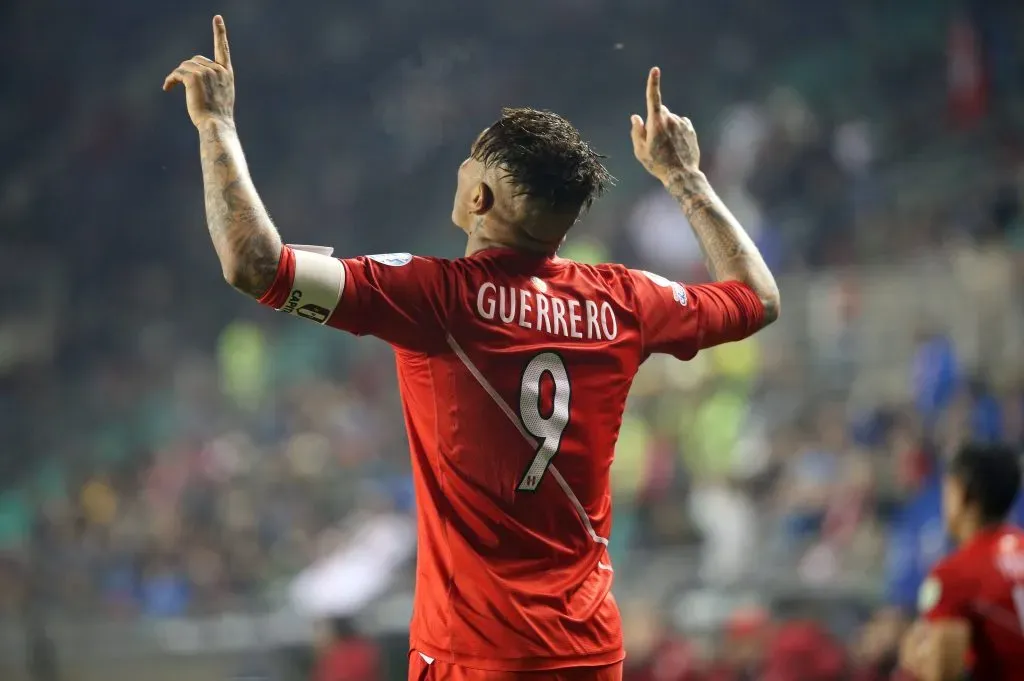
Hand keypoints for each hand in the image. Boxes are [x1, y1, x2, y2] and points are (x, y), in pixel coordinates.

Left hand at [163, 15, 234, 127]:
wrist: (216, 124)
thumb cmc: (216, 115)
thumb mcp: (221, 95)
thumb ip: (213, 80)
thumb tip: (189, 74)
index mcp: (227, 73)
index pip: (223, 49)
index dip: (220, 33)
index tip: (217, 18)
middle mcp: (218, 70)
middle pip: (195, 60)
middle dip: (186, 70)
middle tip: (180, 83)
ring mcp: (207, 72)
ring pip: (185, 66)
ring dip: (177, 75)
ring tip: (173, 87)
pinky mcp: (194, 78)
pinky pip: (177, 73)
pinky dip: (170, 80)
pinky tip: (167, 88)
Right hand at [630, 67, 700, 182]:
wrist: (681, 174)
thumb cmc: (658, 164)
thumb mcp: (640, 151)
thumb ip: (636, 131)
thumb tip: (636, 117)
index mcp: (656, 123)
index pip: (653, 98)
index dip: (653, 83)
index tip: (655, 70)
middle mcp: (670, 119)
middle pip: (660, 112)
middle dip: (656, 120)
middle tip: (654, 141)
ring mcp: (682, 123)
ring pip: (670, 119)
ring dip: (667, 127)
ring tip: (667, 147)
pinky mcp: (690, 128)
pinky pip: (680, 123)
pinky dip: (677, 130)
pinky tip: (676, 145)